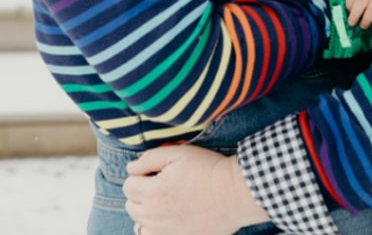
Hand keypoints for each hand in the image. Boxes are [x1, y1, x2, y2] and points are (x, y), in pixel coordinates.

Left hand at [124, 144, 267, 234]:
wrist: (235, 192)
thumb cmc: (208, 168)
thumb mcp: (179, 153)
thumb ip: (150, 158)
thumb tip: (131, 167)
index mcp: (152, 192)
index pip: (129, 185)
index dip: (140, 174)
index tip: (156, 170)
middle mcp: (153, 215)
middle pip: (131, 205)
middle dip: (140, 192)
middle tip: (160, 183)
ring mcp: (164, 231)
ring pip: (139, 224)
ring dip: (145, 211)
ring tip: (163, 200)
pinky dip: (153, 228)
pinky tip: (166, 217)